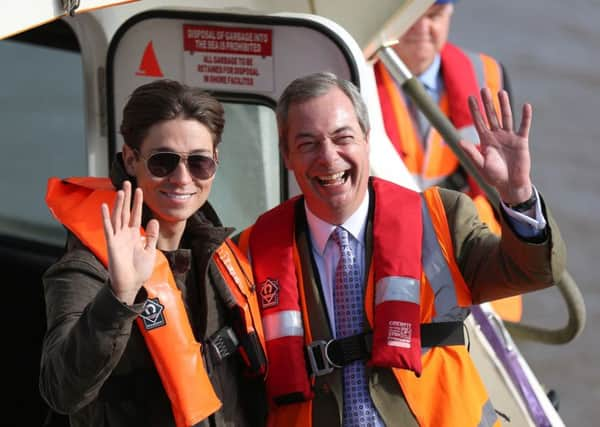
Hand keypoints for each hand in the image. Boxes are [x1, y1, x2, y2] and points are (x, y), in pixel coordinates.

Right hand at [101, 181, 158, 304]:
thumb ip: (151, 236)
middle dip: (127, 198)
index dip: (137, 203)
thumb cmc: (139, 270)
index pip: (136, 215)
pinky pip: (108, 228)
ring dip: (119, 204)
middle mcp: (125, 234)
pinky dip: (106, 218)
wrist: (131, 284)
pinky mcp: (111, 244)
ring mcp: (117, 238)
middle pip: (125, 212)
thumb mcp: (150, 251)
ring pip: (117, 217)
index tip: (140, 190)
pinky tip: (105, 206)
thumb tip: (154, 220)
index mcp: (135, 235)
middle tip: (128, 182)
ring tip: (121, 190)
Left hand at [459, 88, 532, 204]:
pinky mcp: (521, 141)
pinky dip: (525, 117)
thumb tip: (460, 142)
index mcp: (486, 140)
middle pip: (492, 115)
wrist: (510, 185)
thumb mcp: (481, 165)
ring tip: (501, 92)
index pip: (479, 121)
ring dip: (504, 105)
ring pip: (506, 117)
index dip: (475, 110)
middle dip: (487, 103)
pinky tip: (526, 106)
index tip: (470, 97)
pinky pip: (524, 127)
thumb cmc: (494, 176)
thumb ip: (472, 153)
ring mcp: (509, 137)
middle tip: (484, 89)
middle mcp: (497, 136)